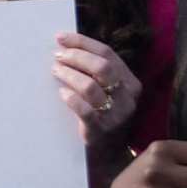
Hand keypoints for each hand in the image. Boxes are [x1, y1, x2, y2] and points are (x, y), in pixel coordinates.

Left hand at [50, 28, 141, 150]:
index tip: (60, 38)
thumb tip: (65, 45)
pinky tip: (62, 94)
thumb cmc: (103, 111)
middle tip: (58, 56)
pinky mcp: (100, 130)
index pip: (107, 53)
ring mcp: (115, 115)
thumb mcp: (108, 89)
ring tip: (56, 71)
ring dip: (69, 75)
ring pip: (90, 87)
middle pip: (101, 67)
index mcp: (131, 82)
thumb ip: (96, 69)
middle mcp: (127, 97)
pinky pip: (85, 111)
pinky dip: (71, 99)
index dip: (82, 42)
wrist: (108, 149)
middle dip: (76, 57)